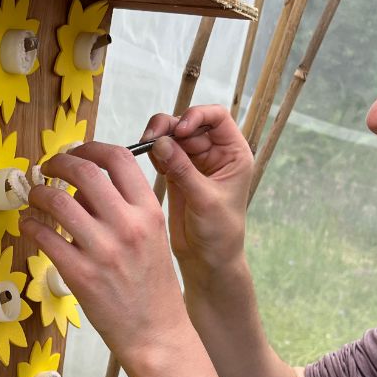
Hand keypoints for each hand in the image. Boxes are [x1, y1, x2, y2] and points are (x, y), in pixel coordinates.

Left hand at [20, 142, 187, 365]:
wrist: (157, 332)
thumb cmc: (152, 285)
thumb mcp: (152, 237)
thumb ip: (122, 208)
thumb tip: (81, 188)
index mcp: (149, 211)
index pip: (118, 158)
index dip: (89, 147)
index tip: (74, 152)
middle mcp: (128, 226)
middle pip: (83, 171)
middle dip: (58, 162)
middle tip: (47, 168)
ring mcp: (103, 251)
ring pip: (56, 202)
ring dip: (37, 193)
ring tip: (34, 196)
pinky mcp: (80, 275)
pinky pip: (44, 238)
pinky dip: (30, 226)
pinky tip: (29, 225)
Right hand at [143, 105, 253, 277]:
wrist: (207, 259)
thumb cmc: (220, 233)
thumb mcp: (205, 200)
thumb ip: (183, 170)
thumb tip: (161, 143)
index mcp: (233, 154)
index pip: (217, 117)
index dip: (197, 116)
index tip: (180, 130)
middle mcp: (214, 153)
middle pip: (189, 123)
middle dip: (169, 127)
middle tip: (150, 138)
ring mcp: (194, 162)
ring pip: (172, 136)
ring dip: (157, 137)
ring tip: (144, 147)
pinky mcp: (176, 173)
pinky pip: (161, 153)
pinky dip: (152, 152)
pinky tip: (147, 161)